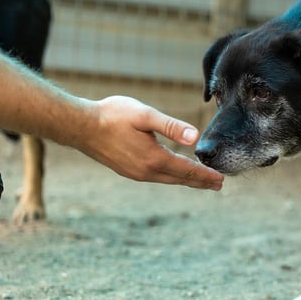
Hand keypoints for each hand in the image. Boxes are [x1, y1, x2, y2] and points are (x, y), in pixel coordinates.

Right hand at [76, 96, 223, 190]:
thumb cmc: (112, 116)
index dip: (205, 174)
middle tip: (218, 184)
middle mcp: (146, 171)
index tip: (220, 179)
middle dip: (200, 181)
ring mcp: (136, 173)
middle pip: (180, 179)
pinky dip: (172, 177)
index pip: (187, 170)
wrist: (80, 126)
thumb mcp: (145, 115)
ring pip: (169, 179)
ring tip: (201, 181)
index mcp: (154, 158)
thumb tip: (195, 137)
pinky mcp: (128, 171)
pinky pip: (157, 177)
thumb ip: (171, 126)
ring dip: (186, 180)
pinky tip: (174, 173)